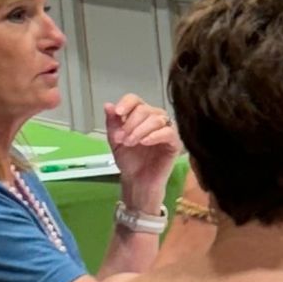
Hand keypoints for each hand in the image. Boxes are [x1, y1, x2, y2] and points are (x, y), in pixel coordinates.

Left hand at [104, 95, 181, 212]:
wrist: (137, 181)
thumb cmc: (129, 161)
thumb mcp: (115, 140)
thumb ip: (112, 123)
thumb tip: (108, 105)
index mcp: (140, 115)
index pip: (135, 100)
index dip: (126, 104)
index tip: (118, 113)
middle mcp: (155, 119)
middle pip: (145, 109)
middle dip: (130, 123)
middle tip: (122, 138)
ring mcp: (166, 130)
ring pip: (156, 119)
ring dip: (139, 130)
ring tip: (130, 143)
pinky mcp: (174, 142)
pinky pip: (168, 132)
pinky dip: (154, 135)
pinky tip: (144, 142)